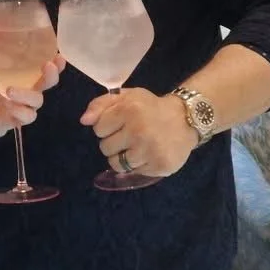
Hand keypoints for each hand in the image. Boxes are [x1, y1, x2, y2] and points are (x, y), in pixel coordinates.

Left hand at [0, 47, 63, 138]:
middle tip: (47, 65)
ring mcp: (28, 105)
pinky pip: (28, 116)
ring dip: (26, 94)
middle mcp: (32, 90)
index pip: (46, 67)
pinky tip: (9, 107)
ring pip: (38, 100)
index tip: (60, 54)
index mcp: (27, 76)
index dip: (56, 62)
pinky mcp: (21, 118)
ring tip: (10, 91)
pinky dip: (20, 111)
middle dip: (52, 74)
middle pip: (50, 82)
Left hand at [80, 88, 194, 179]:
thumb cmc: (150, 107)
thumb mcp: (127, 97)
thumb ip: (101, 104)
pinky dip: (138, 165)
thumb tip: (84, 120)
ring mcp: (149, 151)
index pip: (98, 129)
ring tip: (137, 146)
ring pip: (116, 164)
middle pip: (105, 148)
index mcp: (129, 109)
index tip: (121, 123)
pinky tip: (148, 153)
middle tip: (131, 135)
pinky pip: (133, 172)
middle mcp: (139, 131)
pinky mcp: (159, 166)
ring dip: (123, 157)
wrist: (186, 119)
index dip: (107, 126)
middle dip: (114, 142)